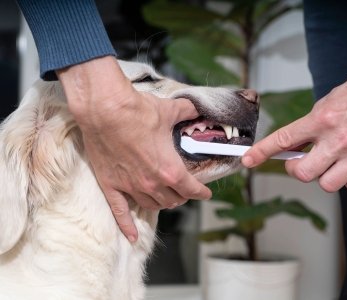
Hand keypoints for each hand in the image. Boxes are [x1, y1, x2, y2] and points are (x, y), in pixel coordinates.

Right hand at [57, 56, 210, 241]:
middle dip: (182, 196)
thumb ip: (188, 112)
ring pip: (151, 206)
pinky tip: (132, 236)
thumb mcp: (170, 111)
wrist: (105, 109)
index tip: (205, 193)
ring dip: (162, 204)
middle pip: (172, 200)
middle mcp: (152, 184)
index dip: (201, 192)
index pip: (192, 189)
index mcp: (170, 170)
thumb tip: (200, 108)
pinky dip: (127, 226)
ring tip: (165, 199)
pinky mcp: (111, 186)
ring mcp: (130, 187)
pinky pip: (120, 212)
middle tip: (184, 190)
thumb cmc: (138, 111)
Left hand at [243, 59, 346, 192]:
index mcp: (323, 118)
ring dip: (323, 176)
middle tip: (300, 161)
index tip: (249, 160)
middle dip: (297, 170)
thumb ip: (310, 125)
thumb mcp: (329, 102)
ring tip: (330, 161)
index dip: (262, 151)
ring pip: (328, 184)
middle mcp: (340, 138)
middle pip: (304, 173)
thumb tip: (292, 146)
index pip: (284, 139)